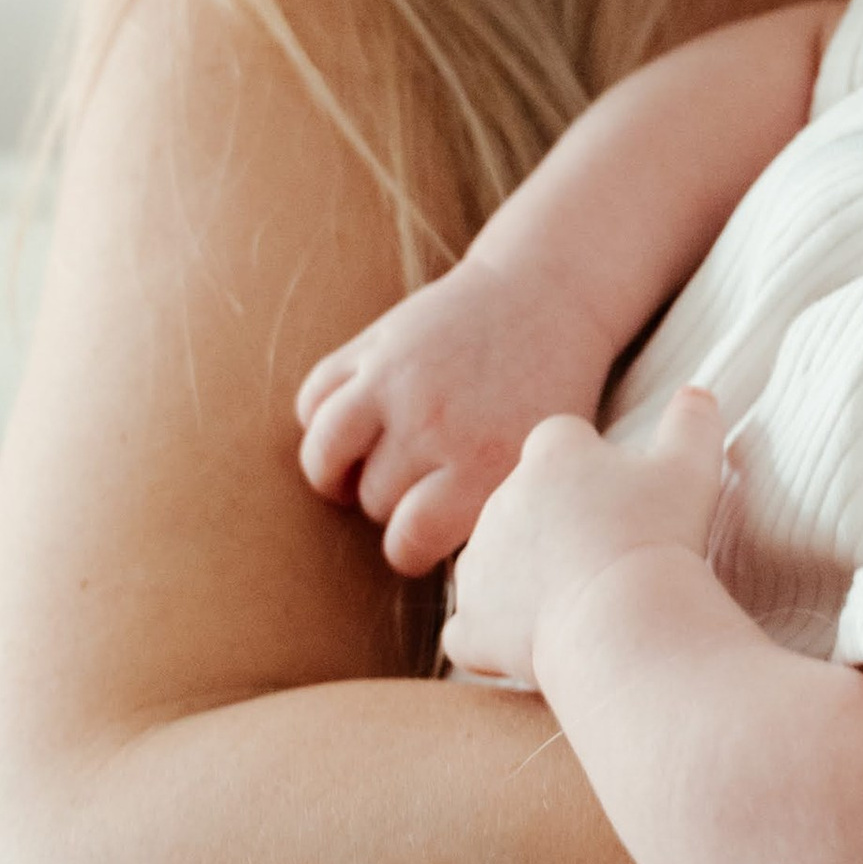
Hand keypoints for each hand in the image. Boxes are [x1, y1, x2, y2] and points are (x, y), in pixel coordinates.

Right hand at [295, 258, 618, 576]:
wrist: (548, 293)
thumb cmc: (550, 388)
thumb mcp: (538, 457)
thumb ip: (492, 506)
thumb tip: (452, 570)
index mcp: (485, 463)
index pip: (408, 541)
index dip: (408, 550)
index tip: (416, 541)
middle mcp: (435, 425)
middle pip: (372, 499)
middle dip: (385, 504)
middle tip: (405, 493)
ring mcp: (396, 379)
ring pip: (326, 454)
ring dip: (334, 471)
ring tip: (354, 471)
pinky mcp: (372, 342)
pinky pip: (313, 398)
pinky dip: (317, 419)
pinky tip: (346, 426)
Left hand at [441, 388, 725, 687]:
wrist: (623, 618)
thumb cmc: (658, 538)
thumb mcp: (691, 466)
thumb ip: (692, 421)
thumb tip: (696, 393)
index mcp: (550, 455)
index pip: (561, 441)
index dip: (588, 464)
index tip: (617, 495)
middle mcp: (500, 500)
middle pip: (525, 502)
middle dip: (555, 523)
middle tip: (606, 552)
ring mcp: (480, 563)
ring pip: (493, 560)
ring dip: (522, 576)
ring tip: (577, 599)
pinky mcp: (472, 622)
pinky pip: (468, 627)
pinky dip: (490, 635)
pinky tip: (524, 642)